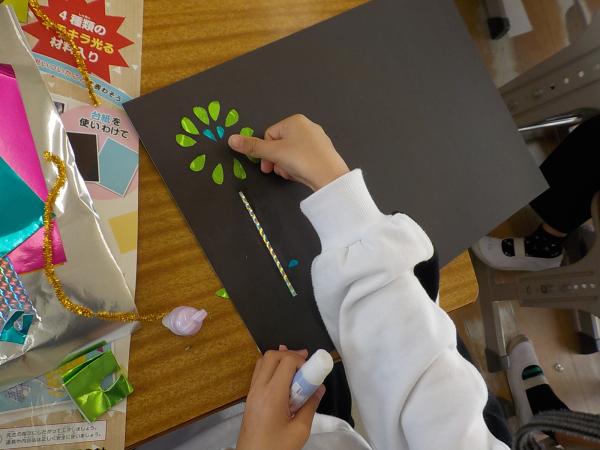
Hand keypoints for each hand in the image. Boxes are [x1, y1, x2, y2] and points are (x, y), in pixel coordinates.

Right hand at [228, 114, 348, 190]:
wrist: (329, 176)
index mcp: (294, 121)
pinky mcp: (323, 152)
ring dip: (286, 165)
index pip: (269, 135)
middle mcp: (307, 126)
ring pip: (291, 153)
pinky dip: (298, 167)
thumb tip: (231, 139)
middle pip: (280, 144)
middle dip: (276, 160)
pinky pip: (303, 158)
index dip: (265, 152)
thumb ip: (252, 147)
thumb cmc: (301, 159)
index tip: (267, 165)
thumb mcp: (273, 153)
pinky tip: (301, 174)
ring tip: (291, 173)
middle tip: (278, 171)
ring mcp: (317, 139)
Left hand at [236, 346, 325, 449]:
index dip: (300, 360)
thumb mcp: (300, 430)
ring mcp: (251, 392)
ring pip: (262, 362)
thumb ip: (310, 406)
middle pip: (271, 356)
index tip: (311, 370)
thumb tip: (319, 389)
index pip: (285, 362)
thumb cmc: (276, 448)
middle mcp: (259, 388)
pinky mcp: (249, 398)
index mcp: (272, 395)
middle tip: (305, 362)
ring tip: (295, 366)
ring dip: (279, 360)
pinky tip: (282, 378)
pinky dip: (271, 369)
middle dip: (289, 354)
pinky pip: (258, 373)